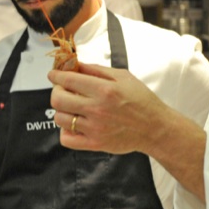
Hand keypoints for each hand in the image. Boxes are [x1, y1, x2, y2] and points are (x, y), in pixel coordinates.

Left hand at [48, 62, 169, 154]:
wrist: (155, 128)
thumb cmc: (141, 100)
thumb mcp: (123, 77)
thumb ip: (97, 70)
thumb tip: (75, 64)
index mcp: (104, 90)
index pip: (68, 80)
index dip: (56, 75)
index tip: (53, 75)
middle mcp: (97, 109)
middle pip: (58, 99)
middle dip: (56, 91)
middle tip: (63, 90)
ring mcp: (94, 128)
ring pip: (60, 118)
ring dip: (62, 111)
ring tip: (73, 108)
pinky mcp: (94, 144)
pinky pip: (66, 139)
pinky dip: (66, 131)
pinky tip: (75, 125)